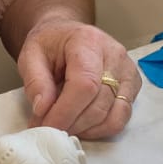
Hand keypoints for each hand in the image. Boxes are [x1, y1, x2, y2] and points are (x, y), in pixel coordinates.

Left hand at [17, 21, 139, 139]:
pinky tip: (80, 124)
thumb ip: (35, 82)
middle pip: (99, 104)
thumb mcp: (30, 55)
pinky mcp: (133, 85)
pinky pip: (121, 117)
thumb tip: (43, 110)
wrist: (66, 34)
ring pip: (113, 115)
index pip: (85, 84)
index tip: (46, 126)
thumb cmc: (50, 44)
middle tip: (48, 129)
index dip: (66, 111)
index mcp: (88, 41)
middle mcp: (114, 54)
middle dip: (72, 123)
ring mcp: (127, 71)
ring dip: (85, 129)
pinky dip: (100, 128)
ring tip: (63, 125)